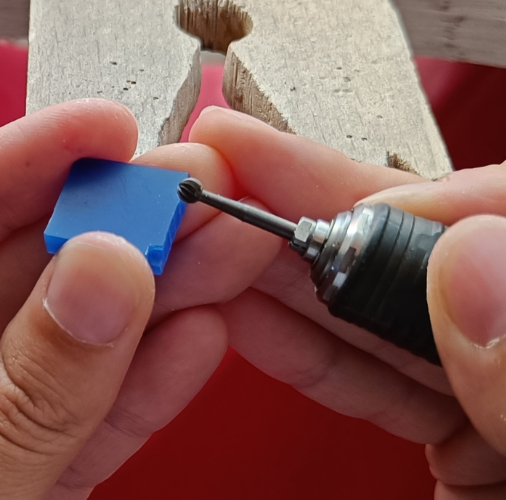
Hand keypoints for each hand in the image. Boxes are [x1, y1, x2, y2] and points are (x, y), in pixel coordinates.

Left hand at [0, 99, 232, 498]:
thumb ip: (18, 409)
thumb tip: (99, 284)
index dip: (2, 176)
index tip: (91, 137)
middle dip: (88, 233)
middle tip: (174, 191)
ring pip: (40, 354)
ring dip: (132, 301)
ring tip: (207, 252)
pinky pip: (68, 429)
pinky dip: (132, 388)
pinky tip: (186, 337)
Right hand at [177, 106, 505, 498]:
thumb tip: (472, 259)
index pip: (499, 227)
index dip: (416, 198)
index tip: (332, 196)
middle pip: (422, 257)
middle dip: (319, 212)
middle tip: (238, 172)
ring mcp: (486, 391)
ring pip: (380, 312)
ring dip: (286, 273)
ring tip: (215, 231)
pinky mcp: (449, 432)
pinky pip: (372, 377)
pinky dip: (303, 346)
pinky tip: (248, 309)